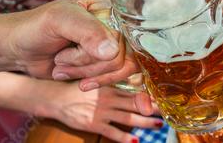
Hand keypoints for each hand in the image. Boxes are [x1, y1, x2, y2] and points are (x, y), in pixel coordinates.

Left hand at [4, 0, 126, 87]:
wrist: (18, 49)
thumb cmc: (35, 27)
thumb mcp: (59, 20)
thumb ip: (88, 31)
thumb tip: (113, 51)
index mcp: (111, 9)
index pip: (126, 32)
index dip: (104, 46)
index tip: (77, 47)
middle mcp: (116, 26)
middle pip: (122, 54)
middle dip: (87, 62)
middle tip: (62, 57)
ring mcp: (112, 47)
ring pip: (118, 69)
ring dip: (85, 71)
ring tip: (62, 64)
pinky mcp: (105, 65)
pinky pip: (113, 78)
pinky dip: (91, 81)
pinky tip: (71, 77)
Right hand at [40, 81, 160, 142]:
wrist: (56, 98)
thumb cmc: (77, 90)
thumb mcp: (96, 85)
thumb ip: (113, 88)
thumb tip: (131, 88)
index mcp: (111, 89)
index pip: (135, 94)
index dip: (149, 99)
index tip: (163, 102)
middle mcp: (109, 99)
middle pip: (136, 106)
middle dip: (152, 110)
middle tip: (167, 114)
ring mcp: (102, 112)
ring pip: (128, 118)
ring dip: (144, 123)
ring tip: (158, 126)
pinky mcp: (93, 124)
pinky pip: (112, 132)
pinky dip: (124, 137)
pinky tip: (135, 141)